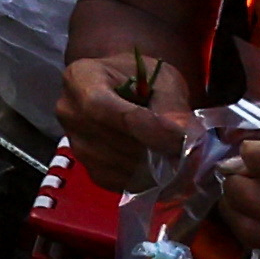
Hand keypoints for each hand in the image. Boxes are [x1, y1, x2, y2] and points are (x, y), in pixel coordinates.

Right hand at [59, 47, 196, 195]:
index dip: (142, 126)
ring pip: (116, 164)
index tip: (181, 138)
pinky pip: (117, 180)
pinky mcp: (86, 166)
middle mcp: (68, 110)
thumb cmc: (143, 79)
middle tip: (191, 153)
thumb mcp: (163, 79)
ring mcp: (74, 141)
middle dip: (154, 149)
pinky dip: (144, 179)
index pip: (101, 107)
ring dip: (153, 167)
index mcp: (80, 77)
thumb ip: (172, 106)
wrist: (126, 89)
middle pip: (111, 139)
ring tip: (179, 158)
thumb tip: (184, 136)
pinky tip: (161, 167)